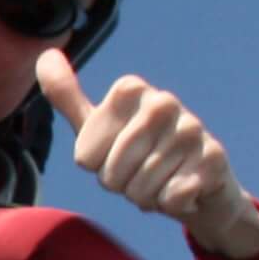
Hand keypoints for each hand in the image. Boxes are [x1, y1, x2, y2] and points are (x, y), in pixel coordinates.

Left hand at [37, 49, 258, 258]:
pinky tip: (184, 188)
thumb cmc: (140, 154)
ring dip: (148, 196)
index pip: (85, 158)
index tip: (117, 155)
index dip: (98, 168)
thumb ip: (66, 95)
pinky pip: (170, 199)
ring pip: (141, 190)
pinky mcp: (213, 158)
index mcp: (130, 89)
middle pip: (111, 175)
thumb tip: (45, 55)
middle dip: (123, 185)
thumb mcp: (96, 126)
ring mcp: (191, 128)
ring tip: (163, 179)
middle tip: (142, 172)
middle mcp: (163, 101)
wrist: (197, 182)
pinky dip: (172, 204)